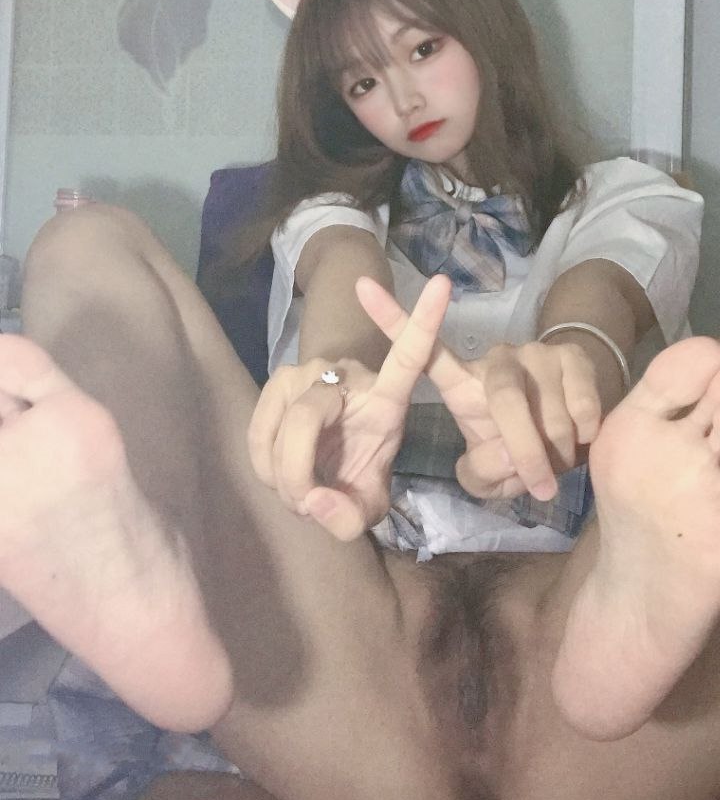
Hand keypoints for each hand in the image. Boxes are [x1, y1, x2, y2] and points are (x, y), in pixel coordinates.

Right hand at [247, 275, 451, 539]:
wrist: (318, 457)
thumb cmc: (354, 471)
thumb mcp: (366, 505)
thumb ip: (350, 515)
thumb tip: (316, 501)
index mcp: (386, 396)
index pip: (409, 355)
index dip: (424, 321)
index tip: (442, 283)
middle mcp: (345, 374)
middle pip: (308, 418)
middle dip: (298, 474)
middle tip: (308, 504)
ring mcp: (306, 372)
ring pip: (281, 427)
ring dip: (282, 475)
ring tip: (299, 493)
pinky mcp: (275, 382)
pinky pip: (259, 431)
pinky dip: (264, 466)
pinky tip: (278, 477)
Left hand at [356, 278, 601, 502]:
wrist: (577, 427)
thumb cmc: (519, 448)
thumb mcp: (490, 471)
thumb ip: (483, 472)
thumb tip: (510, 456)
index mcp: (461, 382)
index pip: (422, 349)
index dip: (391, 319)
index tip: (361, 286)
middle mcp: (495, 358)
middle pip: (503, 400)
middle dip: (524, 451)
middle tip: (539, 486)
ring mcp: (536, 352)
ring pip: (548, 415)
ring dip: (558, 453)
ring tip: (557, 463)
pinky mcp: (573, 356)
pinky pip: (583, 407)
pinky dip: (585, 438)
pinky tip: (582, 439)